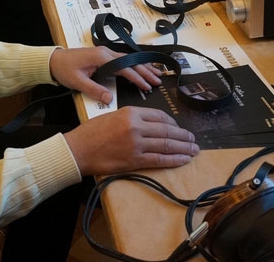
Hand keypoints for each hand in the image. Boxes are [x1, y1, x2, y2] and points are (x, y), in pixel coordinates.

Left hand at [49, 47, 161, 102]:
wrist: (53, 60)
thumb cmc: (64, 69)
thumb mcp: (77, 82)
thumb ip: (94, 90)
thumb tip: (110, 99)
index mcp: (101, 57)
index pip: (124, 68)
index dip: (137, 78)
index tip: (147, 87)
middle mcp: (106, 52)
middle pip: (130, 61)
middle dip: (145, 71)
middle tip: (158, 81)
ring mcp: (105, 53)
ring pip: (129, 59)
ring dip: (142, 67)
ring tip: (156, 74)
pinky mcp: (103, 56)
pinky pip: (123, 60)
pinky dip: (134, 65)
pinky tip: (141, 69)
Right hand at [63, 107, 198, 175]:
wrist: (78, 149)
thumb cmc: (91, 132)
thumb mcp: (112, 115)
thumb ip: (132, 118)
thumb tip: (150, 125)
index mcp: (131, 113)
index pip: (159, 116)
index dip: (173, 122)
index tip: (178, 127)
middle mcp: (136, 127)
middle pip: (167, 130)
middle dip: (183, 136)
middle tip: (193, 139)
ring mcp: (136, 144)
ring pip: (166, 145)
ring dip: (183, 148)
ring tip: (194, 149)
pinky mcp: (134, 160)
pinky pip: (159, 160)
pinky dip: (174, 160)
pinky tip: (183, 160)